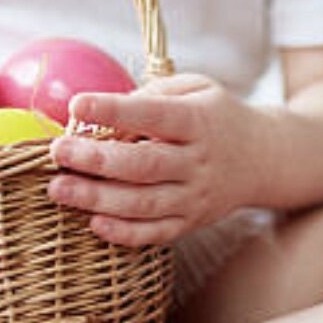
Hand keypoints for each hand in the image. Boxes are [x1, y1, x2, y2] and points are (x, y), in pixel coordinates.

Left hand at [47, 74, 267, 246]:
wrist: (264, 159)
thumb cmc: (214, 116)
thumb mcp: (196, 89)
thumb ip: (153, 94)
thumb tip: (102, 112)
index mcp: (198, 120)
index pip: (154, 114)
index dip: (114, 111)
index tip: (77, 104)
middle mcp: (198, 161)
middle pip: (145, 164)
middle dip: (97, 159)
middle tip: (58, 152)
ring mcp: (195, 196)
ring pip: (144, 204)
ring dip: (98, 199)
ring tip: (59, 189)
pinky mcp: (191, 222)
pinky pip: (156, 233)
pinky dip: (125, 233)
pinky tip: (93, 223)